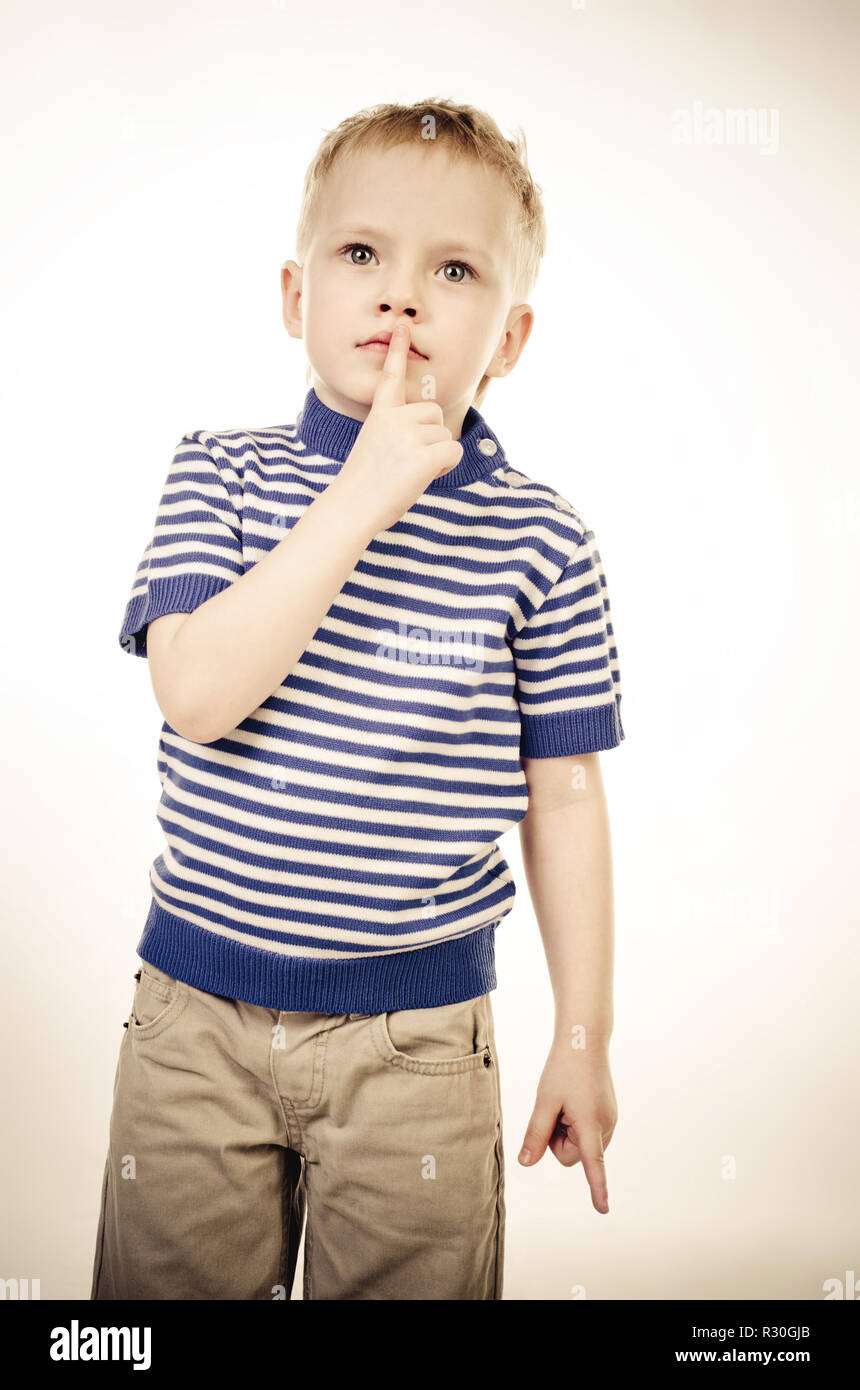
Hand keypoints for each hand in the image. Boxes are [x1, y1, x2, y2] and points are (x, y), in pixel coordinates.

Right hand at [336, 316, 462, 532]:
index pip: (391, 377)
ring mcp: (409, 436)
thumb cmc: (363, 484)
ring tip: (410, 472)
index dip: (398, 351)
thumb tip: (430, 438)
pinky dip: (446, 466)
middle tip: (409, 459)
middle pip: (435, 412)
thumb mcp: (375, 446)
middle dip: (431, 434)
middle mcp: (395, 419)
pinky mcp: (424, 456)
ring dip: (437, 454)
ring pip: (444, 434)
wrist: (353, 506)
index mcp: (379, 415)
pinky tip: (425, 477)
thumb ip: (397, 432)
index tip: (402, 327)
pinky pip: (453, 452)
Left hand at [517, 1040, 617, 1213]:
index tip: (603, 1209)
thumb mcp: (544, 1101)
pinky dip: (576, 1122)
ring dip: (568, 1130)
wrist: (584, 1040)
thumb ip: (536, 1134)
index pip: (594, 1165)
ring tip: (567, 1101)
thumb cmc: (563, 1069)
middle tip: (556, 1109)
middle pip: (573, 1155)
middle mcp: (606, 1126)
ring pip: (580, 1143)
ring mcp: (609, 1120)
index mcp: (590, 1125)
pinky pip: (586, 1132)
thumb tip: (526, 1163)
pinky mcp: (608, 1114)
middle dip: (559, 1139)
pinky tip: (575, 1099)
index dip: (597, 1188)